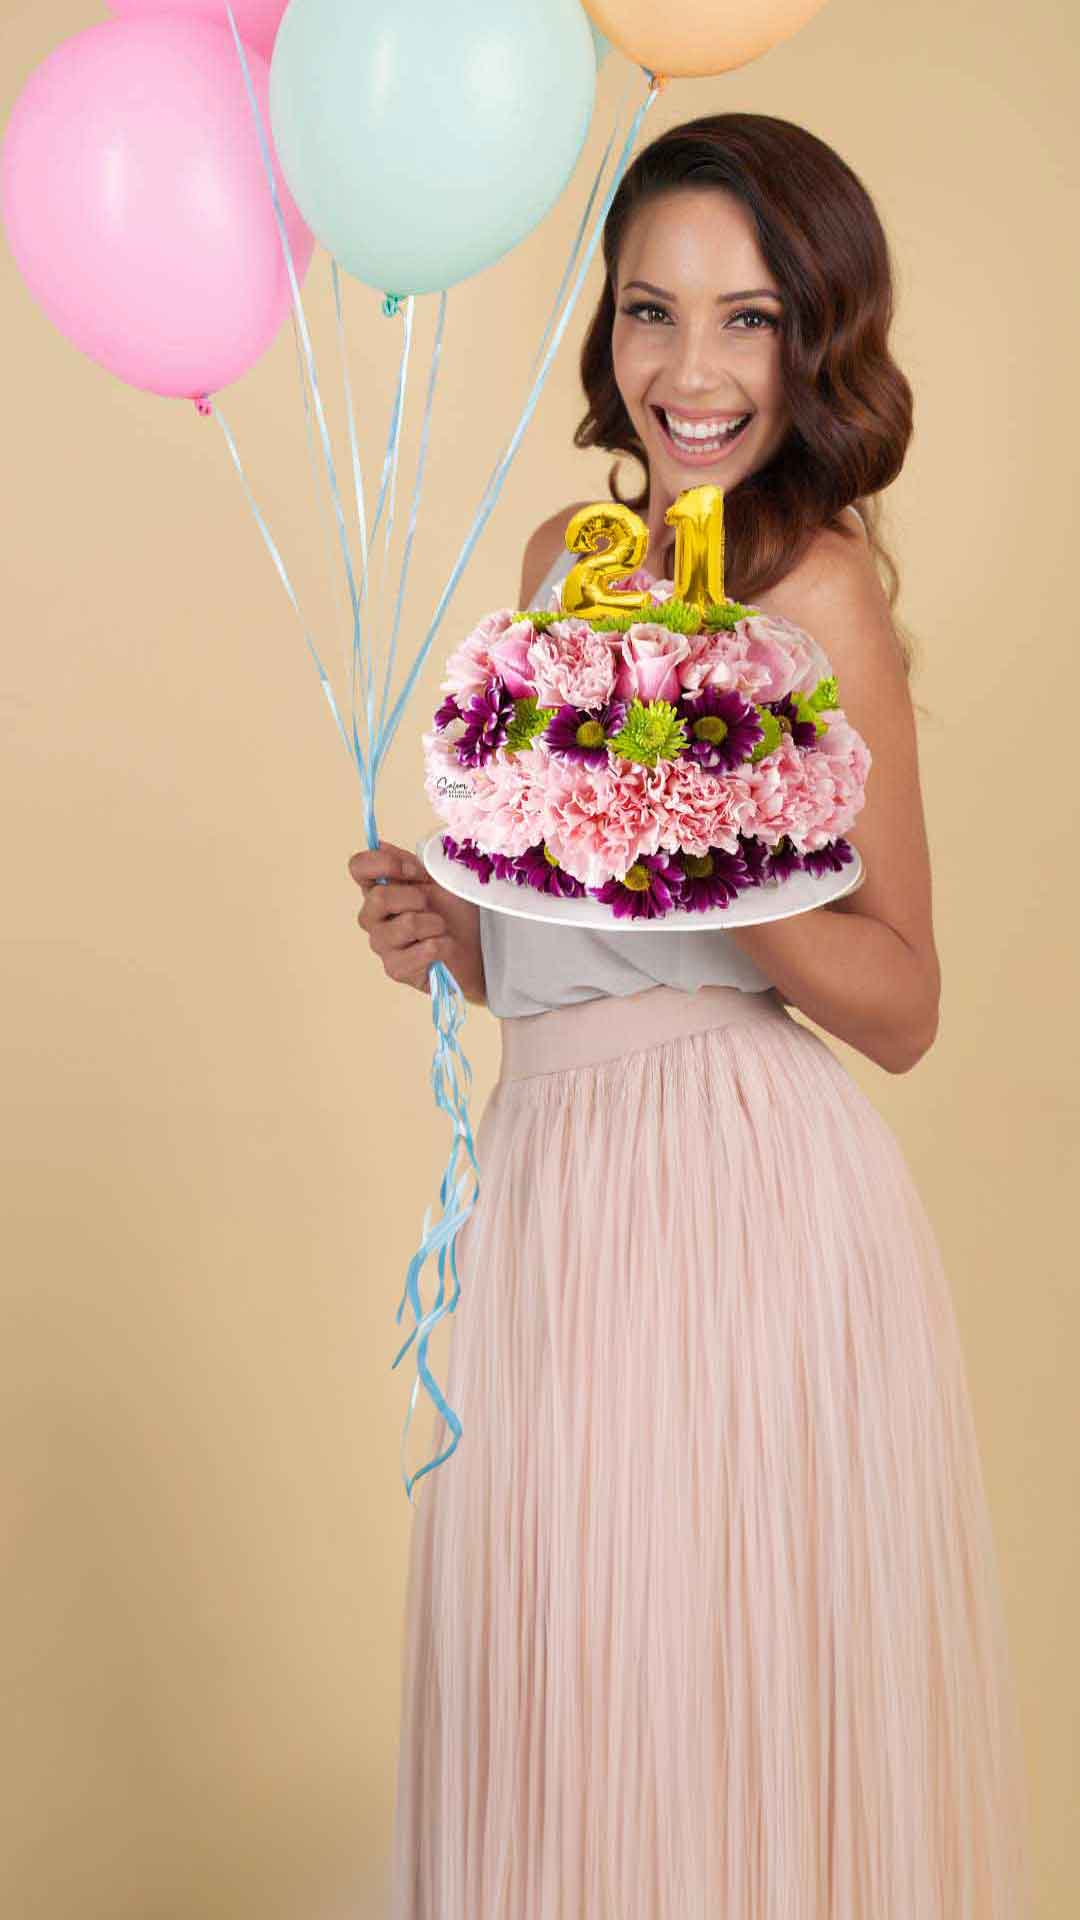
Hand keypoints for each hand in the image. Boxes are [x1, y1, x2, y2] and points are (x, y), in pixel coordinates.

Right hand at [347, 839, 484, 1003]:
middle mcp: (373, 918)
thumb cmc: (454, 913)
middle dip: (417, 897)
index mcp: (378, 890)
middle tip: (432, 905)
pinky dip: (444, 944)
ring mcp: (382, 945)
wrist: (475, 949)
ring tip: (442, 928)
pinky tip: (445, 948)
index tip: (416, 870)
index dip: (384, 863)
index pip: (358, 867)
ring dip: (435, 923)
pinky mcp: (396, 969)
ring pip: (406, 924)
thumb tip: (380, 845)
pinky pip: (424, 949)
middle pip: (379, 897)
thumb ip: (407, 863)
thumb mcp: (436, 879)